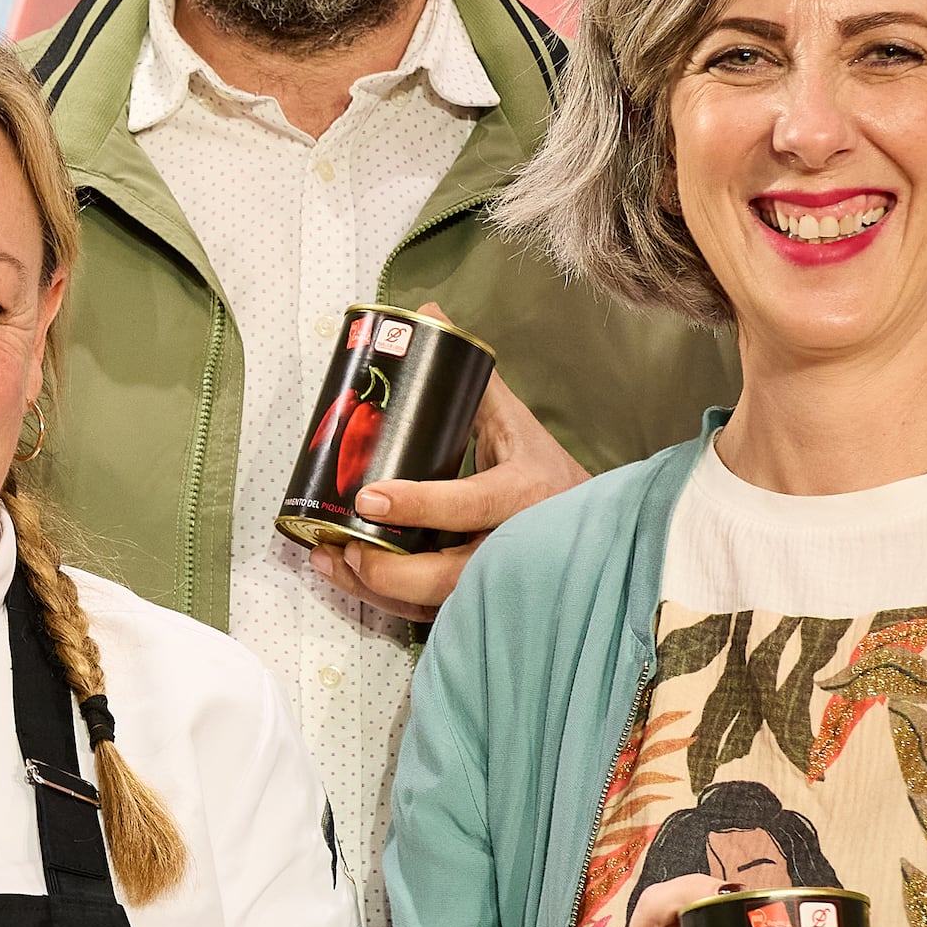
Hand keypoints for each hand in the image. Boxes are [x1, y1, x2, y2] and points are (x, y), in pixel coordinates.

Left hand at [305, 321, 584, 623]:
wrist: (596, 532)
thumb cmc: (545, 472)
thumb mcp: (516, 424)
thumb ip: (472, 377)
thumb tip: (428, 311)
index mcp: (525, 492)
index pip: (467, 504)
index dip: (417, 504)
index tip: (368, 497)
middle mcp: (514, 545)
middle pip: (446, 575)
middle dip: (385, 567)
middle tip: (342, 542)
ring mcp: (499, 582)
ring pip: (432, 604)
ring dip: (373, 591)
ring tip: (329, 560)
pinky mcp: (483, 603)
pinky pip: (431, 615)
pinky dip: (385, 603)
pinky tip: (348, 578)